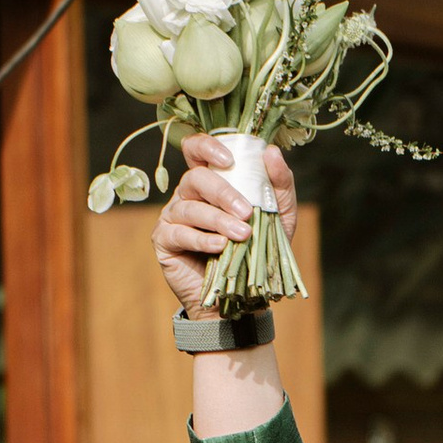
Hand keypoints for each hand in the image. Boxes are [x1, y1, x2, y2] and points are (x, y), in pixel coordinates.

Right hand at [154, 131, 298, 310]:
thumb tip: (271, 151)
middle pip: (195, 178)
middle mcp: (187, 195)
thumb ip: (279, 184)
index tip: (229, 161)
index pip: (196, 150)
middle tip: (246, 212)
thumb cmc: (256, 250)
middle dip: (223, 193)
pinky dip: (202, 239)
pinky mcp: (164, 240)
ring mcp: (172, 216)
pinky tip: (220, 247)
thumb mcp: (278, 217)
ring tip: (242, 235)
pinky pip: (179, 233)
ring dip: (218, 220)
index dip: (207, 147)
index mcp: (210, 182)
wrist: (241, 296)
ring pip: (189, 207)